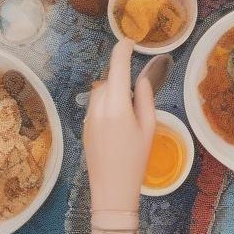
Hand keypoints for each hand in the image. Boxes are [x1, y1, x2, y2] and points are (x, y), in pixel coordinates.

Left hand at [83, 39, 155, 211]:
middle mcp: (98, 107)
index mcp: (117, 106)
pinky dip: (106, 104)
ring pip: (100, 91)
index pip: (117, 68)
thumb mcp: (149, 128)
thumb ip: (145, 99)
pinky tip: (117, 125)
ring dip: (113, 91)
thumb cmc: (136, 161)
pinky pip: (95, 105)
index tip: (130, 42)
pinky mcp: (84, 127)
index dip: (123, 50)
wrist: (112, 191)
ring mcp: (88, 117)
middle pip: (108, 80)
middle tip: (138, 95)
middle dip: (121, 79)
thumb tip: (142, 78)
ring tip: (128, 112)